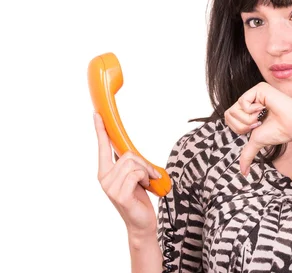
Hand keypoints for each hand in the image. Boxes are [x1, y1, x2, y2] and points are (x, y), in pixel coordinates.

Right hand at [94, 113, 159, 237]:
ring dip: (146, 171)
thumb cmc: (139, 198)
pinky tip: (146, 188)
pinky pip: (137, 173)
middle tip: (149, 176)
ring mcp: (110, 187)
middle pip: (127, 154)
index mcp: (105, 172)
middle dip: (143, 163)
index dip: (100, 130)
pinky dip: (146, 178)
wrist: (142, 223)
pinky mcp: (119, 194)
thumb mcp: (133, 177)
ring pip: (133, 163)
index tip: (97, 114)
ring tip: (147, 183)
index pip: (102, 147)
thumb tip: (127, 149)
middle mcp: (104, 178)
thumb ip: (127, 163)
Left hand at [224, 82, 291, 174]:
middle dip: (242, 124)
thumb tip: (243, 172)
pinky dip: (252, 110)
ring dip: (249, 119)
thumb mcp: (257, 141)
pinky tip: (265, 108)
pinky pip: (242, 101)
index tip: (256, 127)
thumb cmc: (280, 131)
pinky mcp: (259, 88)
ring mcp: (254, 92)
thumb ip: (247, 154)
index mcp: (248, 109)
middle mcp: (250, 99)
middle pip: (228, 114)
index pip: (229, 118)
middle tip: (258, 123)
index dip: (239, 128)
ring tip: (263, 116)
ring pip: (234, 109)